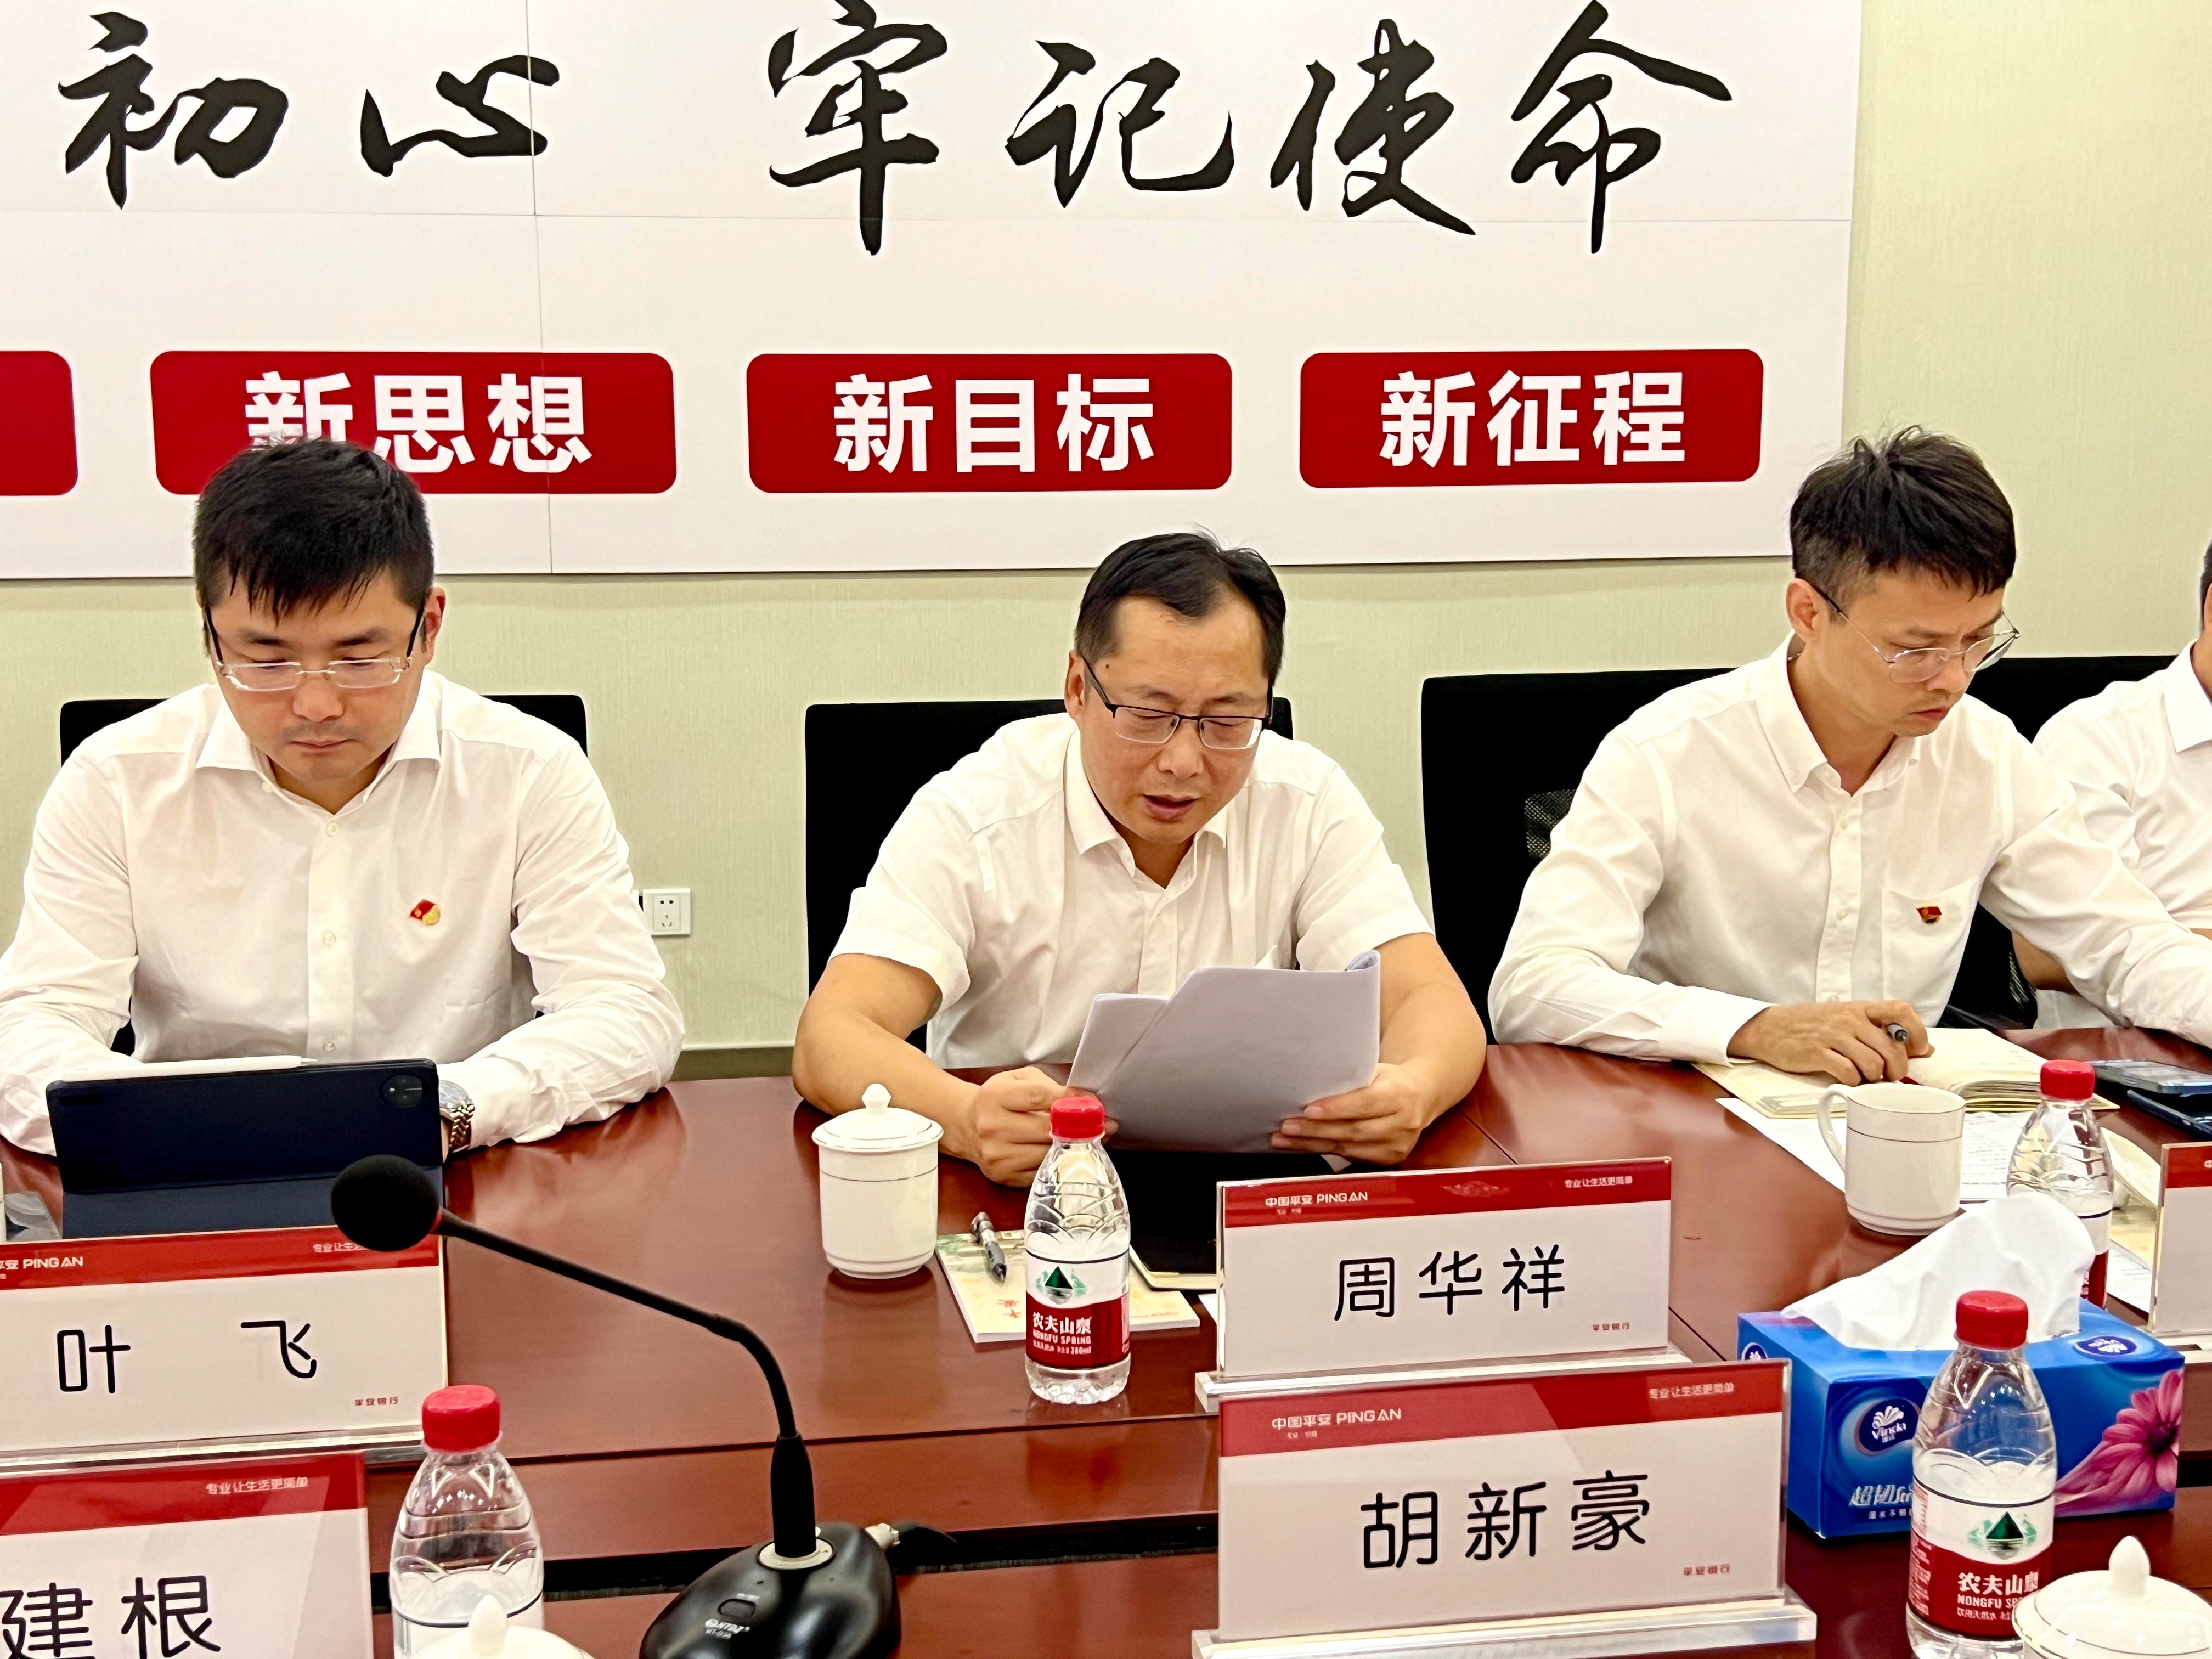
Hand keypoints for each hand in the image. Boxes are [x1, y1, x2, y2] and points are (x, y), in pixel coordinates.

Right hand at [961, 1068, 1119, 1186]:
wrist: (967, 1125)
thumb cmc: (998, 1100)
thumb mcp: (1018, 1080)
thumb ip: (1049, 1086)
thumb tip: (1084, 1101)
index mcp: (995, 1097)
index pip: (1038, 1098)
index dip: (1070, 1101)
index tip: (1093, 1104)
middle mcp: (992, 1128)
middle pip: (1046, 1130)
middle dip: (1080, 1127)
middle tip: (1104, 1124)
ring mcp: (997, 1156)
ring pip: (1047, 1154)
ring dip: (1073, 1147)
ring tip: (1089, 1138)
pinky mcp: (1004, 1176)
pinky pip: (1042, 1172)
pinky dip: (1059, 1163)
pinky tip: (1068, 1154)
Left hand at [1271, 1063, 1432, 1164]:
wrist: (1421, 1097)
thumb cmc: (1391, 1080)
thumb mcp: (1377, 1069)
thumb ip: (1351, 1078)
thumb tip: (1309, 1082)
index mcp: (1401, 1095)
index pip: (1365, 1104)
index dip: (1336, 1109)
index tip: (1308, 1110)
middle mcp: (1403, 1123)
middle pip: (1354, 1130)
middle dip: (1315, 1130)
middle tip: (1286, 1126)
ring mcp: (1398, 1145)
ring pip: (1348, 1148)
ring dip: (1312, 1144)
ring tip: (1284, 1138)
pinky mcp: (1390, 1159)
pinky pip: (1351, 1157)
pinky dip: (1324, 1151)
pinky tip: (1303, 1146)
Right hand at [1728, 1001, 1930, 1083]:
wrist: (1769, 1028)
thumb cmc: (1811, 1025)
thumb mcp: (1848, 1019)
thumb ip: (1883, 1031)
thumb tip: (1924, 1049)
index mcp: (1860, 1009)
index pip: (1901, 1011)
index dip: (1917, 1032)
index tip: (1916, 1050)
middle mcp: (1850, 1019)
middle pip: (1892, 1047)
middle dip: (1896, 1069)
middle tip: (1888, 1076)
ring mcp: (1833, 1035)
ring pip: (1873, 1064)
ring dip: (1874, 1078)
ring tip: (1865, 1078)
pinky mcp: (1817, 1053)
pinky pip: (1848, 1073)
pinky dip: (1852, 1082)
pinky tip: (1846, 1078)